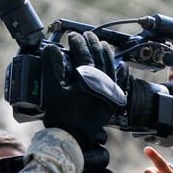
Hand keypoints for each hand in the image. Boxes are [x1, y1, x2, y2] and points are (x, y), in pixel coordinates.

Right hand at [40, 32, 126, 161]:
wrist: (72, 138)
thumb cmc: (61, 116)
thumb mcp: (52, 90)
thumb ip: (51, 67)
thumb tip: (50, 49)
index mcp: (86, 79)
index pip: (83, 54)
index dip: (78, 43)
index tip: (72, 36)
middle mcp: (101, 84)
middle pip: (100, 58)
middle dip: (94, 44)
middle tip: (89, 35)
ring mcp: (108, 93)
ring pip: (111, 68)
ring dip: (107, 55)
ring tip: (104, 45)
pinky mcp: (111, 102)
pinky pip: (120, 84)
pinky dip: (121, 74)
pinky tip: (122, 67)